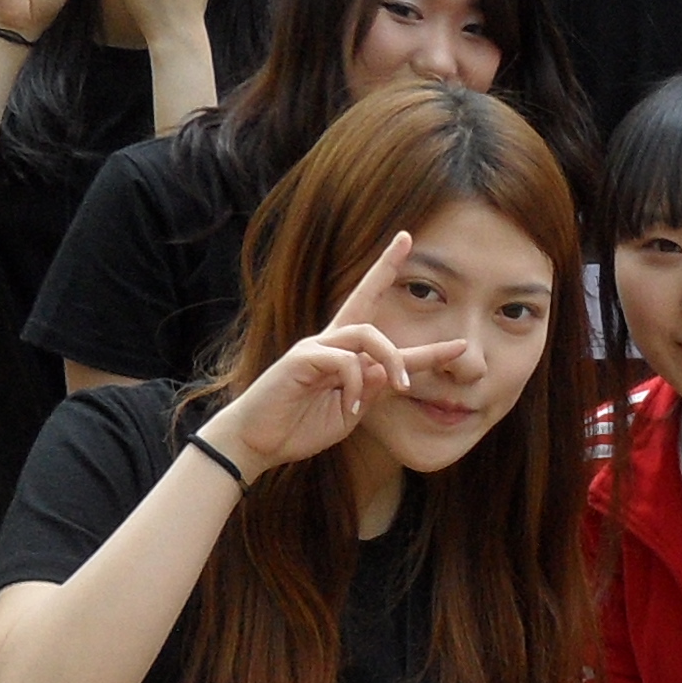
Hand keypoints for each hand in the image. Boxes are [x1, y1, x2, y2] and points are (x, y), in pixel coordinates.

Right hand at [201, 231, 475, 475]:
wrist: (257, 443)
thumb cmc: (299, 428)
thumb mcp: (349, 412)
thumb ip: (371, 391)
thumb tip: (387, 370)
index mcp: (344, 355)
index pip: (378, 324)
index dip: (404, 316)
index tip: (425, 285)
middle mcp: (331, 342)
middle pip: (364, 296)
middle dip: (385, 266)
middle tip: (405, 238)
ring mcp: (315, 347)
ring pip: (367, 334)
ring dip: (392, 359)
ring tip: (401, 387)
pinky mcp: (301, 359)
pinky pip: (345, 361)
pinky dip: (356, 384)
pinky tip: (350, 405)